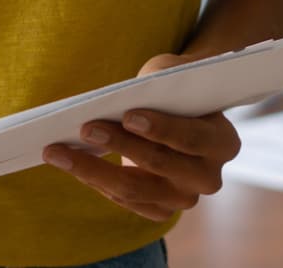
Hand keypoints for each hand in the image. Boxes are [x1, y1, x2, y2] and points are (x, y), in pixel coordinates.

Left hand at [41, 51, 242, 221]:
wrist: (184, 112)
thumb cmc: (177, 87)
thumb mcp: (174, 72)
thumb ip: (160, 79)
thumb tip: (123, 96)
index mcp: (224, 142)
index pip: (192, 138)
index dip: (161, 128)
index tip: (129, 115)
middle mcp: (208, 177)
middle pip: (159, 164)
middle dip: (120, 145)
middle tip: (86, 128)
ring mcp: (184, 198)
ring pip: (133, 189)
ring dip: (93, 169)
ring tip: (59, 151)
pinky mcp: (160, 210)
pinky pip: (123, 199)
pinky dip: (95, 180)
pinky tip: (70, 163)